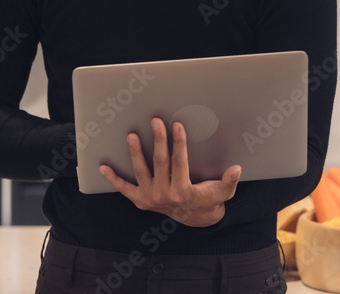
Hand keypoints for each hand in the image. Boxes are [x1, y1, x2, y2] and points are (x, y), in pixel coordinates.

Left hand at [99, 118, 240, 226]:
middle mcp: (164, 196)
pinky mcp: (140, 200)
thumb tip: (236, 169)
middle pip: (160, 162)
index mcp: (184, 191)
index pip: (180, 162)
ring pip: (140, 171)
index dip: (179, 142)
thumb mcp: (224, 192)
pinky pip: (124, 189)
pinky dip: (113, 178)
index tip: (177, 125)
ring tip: (132, 135)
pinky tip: (103, 167)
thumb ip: (229, 181)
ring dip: (135, 153)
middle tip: (155, 121)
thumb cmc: (210, 199)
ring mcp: (150, 199)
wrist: (196, 218)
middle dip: (158, 140)